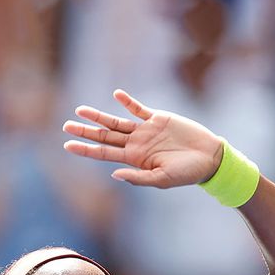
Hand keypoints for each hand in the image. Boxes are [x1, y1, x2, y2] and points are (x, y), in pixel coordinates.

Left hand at [63, 89, 223, 188]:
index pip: (104, 153)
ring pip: (116, 122)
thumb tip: (114, 174)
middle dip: (85, 131)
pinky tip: (116, 95)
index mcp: (134, 159)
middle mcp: (136, 144)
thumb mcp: (161, 179)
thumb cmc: (187, 173)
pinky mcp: (158, 118)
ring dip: (98, 116)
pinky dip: (128, 102)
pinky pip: (138, 109)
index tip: (67, 145)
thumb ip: (138, 177)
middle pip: (105, 136)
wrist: (209, 158)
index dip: (85, 149)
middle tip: (65, 126)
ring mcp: (146, 131)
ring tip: (80, 110)